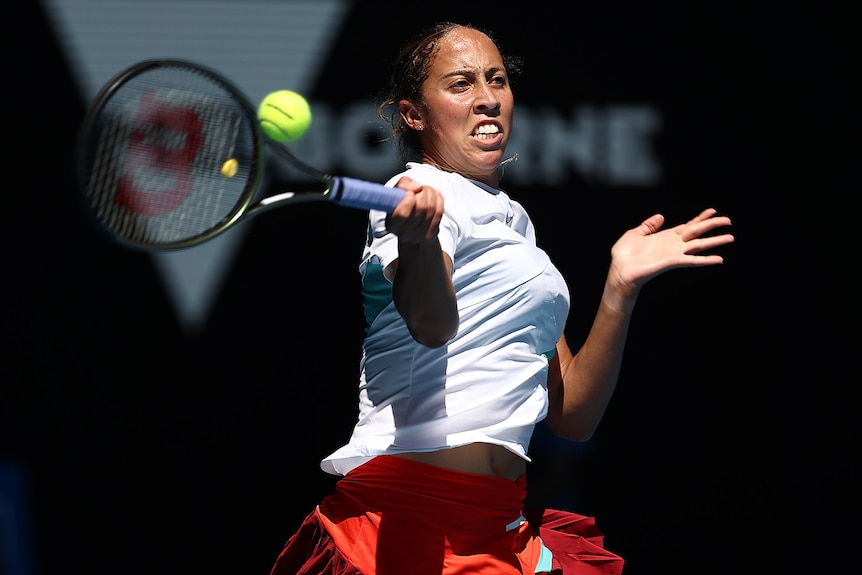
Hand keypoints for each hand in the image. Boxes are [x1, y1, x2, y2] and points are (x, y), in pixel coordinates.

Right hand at [385, 176, 445, 244]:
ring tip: (426, 191)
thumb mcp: (397, 192)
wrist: (411, 224)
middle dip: (423, 192)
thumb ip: (403, 185)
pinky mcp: (431, 235)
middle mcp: (405, 233)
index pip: (402, 214)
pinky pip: (439, 212)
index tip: (410, 193)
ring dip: (431, 194)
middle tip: (420, 189)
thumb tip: (417, 187)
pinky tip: (434, 196)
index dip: (408, 200)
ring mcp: (419, 236)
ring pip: (432, 208)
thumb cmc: (402, 205)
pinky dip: (439, 200)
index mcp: (392, 224)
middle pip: (421, 208)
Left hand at [607, 208, 734, 301]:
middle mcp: (673, 244)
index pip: (687, 226)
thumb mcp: (635, 234)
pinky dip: (705, 260)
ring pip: (699, 245)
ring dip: (715, 241)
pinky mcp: (672, 261)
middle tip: (728, 220)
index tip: (713, 211)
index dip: (700, 218)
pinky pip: (692, 260)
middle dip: (712, 225)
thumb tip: (660, 216)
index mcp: (666, 236)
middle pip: (697, 232)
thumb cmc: (624, 255)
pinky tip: (719, 259)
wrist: (619, 271)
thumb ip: (648, 225)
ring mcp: (674, 253)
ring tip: (730, 237)